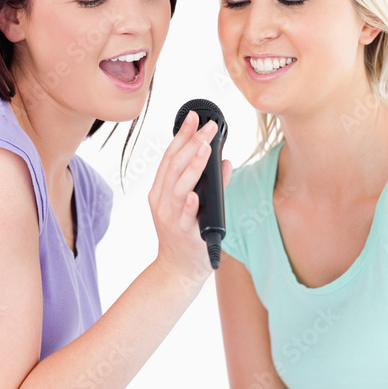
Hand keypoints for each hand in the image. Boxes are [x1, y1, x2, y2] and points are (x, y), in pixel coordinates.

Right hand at [148, 110, 231, 287]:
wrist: (176, 271)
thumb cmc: (186, 235)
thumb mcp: (192, 205)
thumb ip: (207, 183)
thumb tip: (226, 161)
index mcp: (161, 190)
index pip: (170, 156)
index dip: (182, 135)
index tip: (194, 117)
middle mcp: (162, 201)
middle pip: (174, 166)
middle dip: (192, 143)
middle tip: (208, 126)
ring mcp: (170, 218)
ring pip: (179, 186)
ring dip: (193, 165)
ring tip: (205, 147)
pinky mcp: (183, 234)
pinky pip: (186, 217)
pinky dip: (190, 204)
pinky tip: (197, 194)